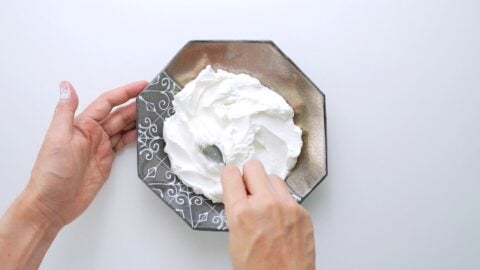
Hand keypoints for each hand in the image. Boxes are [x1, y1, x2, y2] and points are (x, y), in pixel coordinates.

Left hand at [26, 80, 147, 227]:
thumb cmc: (52, 173)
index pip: (107, 102)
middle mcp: (92, 133)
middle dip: (136, 105)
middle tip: (155, 99)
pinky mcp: (106, 161)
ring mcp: (100, 147)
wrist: (52, 204)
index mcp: (82, 125)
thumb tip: (66, 85)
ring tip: (154, 113)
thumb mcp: (57, 138)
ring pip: (122, 128)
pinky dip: (134, 137)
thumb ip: (65, 111)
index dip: (125, 92)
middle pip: (119, 114)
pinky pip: (122, 143)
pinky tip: (143, 133)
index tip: (142, 85)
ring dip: (137, 120)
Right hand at [221, 160, 314, 269]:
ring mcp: (287, 206)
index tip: (231, 179)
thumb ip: (237, 211)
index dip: (230, 176)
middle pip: (253, 166)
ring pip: (273, 177)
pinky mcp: (302, 212)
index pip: (231, 173)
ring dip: (266, 187)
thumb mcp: (234, 239)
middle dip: (248, 176)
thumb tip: (238, 195)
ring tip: (265, 205)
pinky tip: (280, 218)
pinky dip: (282, 202)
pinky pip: (289, 195)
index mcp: (242, 212)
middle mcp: (265, 204)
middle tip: (248, 189)